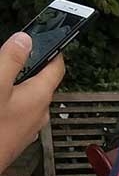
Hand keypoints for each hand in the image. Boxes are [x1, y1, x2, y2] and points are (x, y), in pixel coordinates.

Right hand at [0, 31, 65, 148]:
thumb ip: (11, 61)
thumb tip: (25, 40)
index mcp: (40, 96)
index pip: (57, 67)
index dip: (53, 50)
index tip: (49, 39)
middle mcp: (39, 112)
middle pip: (39, 81)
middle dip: (27, 68)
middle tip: (12, 57)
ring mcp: (28, 126)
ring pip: (26, 98)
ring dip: (16, 86)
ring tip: (3, 80)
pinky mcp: (16, 136)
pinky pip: (16, 112)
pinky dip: (8, 101)